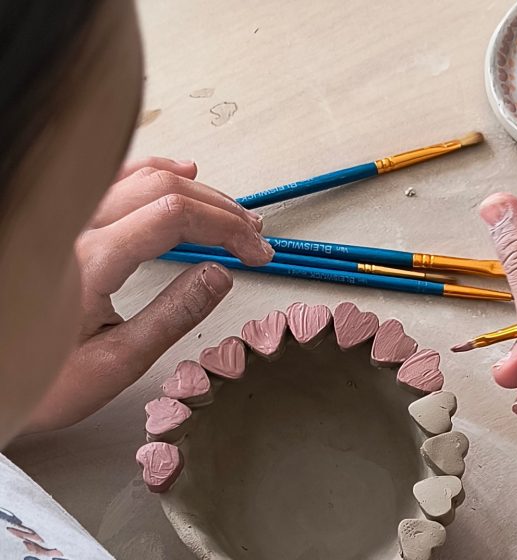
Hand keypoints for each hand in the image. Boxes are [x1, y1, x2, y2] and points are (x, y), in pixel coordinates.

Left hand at [24, 158, 273, 432]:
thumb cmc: (40, 379)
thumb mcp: (115, 362)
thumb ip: (173, 315)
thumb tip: (221, 275)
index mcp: (91, 262)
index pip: (174, 217)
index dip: (225, 228)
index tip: (255, 252)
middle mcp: (75, 229)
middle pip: (163, 189)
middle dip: (220, 209)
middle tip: (253, 238)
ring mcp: (67, 220)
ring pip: (141, 176)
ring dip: (197, 191)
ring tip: (232, 214)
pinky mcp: (65, 224)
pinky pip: (115, 177)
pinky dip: (155, 171)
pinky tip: (182, 173)